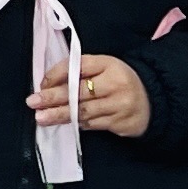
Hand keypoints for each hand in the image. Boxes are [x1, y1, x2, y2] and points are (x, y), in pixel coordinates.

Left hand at [29, 53, 151, 136]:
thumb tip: (49, 84)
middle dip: (53, 98)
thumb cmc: (120, 81)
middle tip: (33, 102)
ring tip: (41, 118)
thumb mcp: (104, 68)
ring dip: (59, 115)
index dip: (57, 74)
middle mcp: (115, 84)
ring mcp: (119, 105)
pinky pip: (93, 124)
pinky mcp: (121, 123)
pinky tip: (65, 123)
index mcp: (109, 64)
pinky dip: (77, 123)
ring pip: (84, 111)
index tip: (41, 84)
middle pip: (78, 91)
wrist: (154, 100)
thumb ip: (81, 72)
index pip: (78, 66)